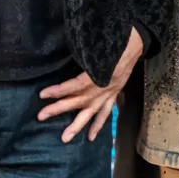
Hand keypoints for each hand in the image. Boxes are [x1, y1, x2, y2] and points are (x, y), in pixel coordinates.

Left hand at [37, 27, 143, 142]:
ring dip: (78, 125)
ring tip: (65, 138)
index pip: (76, 84)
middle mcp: (104, 87)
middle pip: (79, 100)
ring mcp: (110, 93)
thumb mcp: (97, 43)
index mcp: (100, 73)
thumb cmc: (116, 39)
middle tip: (41, 116)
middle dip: (59, 108)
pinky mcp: (114, 94)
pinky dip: (98, 124)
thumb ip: (84, 51)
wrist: (136, 41)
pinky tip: (91, 136)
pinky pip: (106, 112)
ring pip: (92, 111)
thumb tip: (69, 52)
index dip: (59, 90)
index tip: (43, 94)